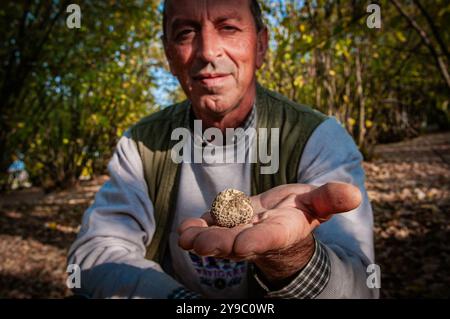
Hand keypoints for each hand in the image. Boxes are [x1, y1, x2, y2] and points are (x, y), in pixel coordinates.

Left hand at [177, 182, 361, 283]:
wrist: (280, 219)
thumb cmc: (301, 210)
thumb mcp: (318, 202)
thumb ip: (331, 198)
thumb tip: (354, 194)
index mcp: (281, 231)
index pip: (269, 239)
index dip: (256, 241)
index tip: (242, 244)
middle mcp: (257, 236)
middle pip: (237, 243)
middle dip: (220, 244)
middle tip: (201, 245)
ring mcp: (237, 232)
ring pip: (218, 238)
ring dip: (202, 238)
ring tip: (186, 237)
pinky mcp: (223, 225)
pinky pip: (208, 228)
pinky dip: (196, 228)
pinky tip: (185, 228)